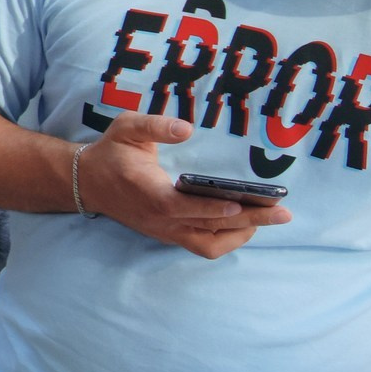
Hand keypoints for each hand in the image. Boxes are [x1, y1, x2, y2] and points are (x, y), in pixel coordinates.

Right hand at [77, 112, 291, 258]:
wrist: (88, 182)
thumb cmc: (112, 152)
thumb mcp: (126, 127)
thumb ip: (155, 126)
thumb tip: (187, 128)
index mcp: (148, 192)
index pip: (182, 206)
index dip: (211, 209)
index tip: (239, 205)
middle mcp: (159, 219)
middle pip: (208, 229)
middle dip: (248, 222)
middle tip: (282, 213)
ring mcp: (164, 231)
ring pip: (208, 245)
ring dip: (240, 235)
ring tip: (268, 218)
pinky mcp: (169, 235)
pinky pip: (203, 245)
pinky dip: (227, 238)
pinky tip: (245, 223)